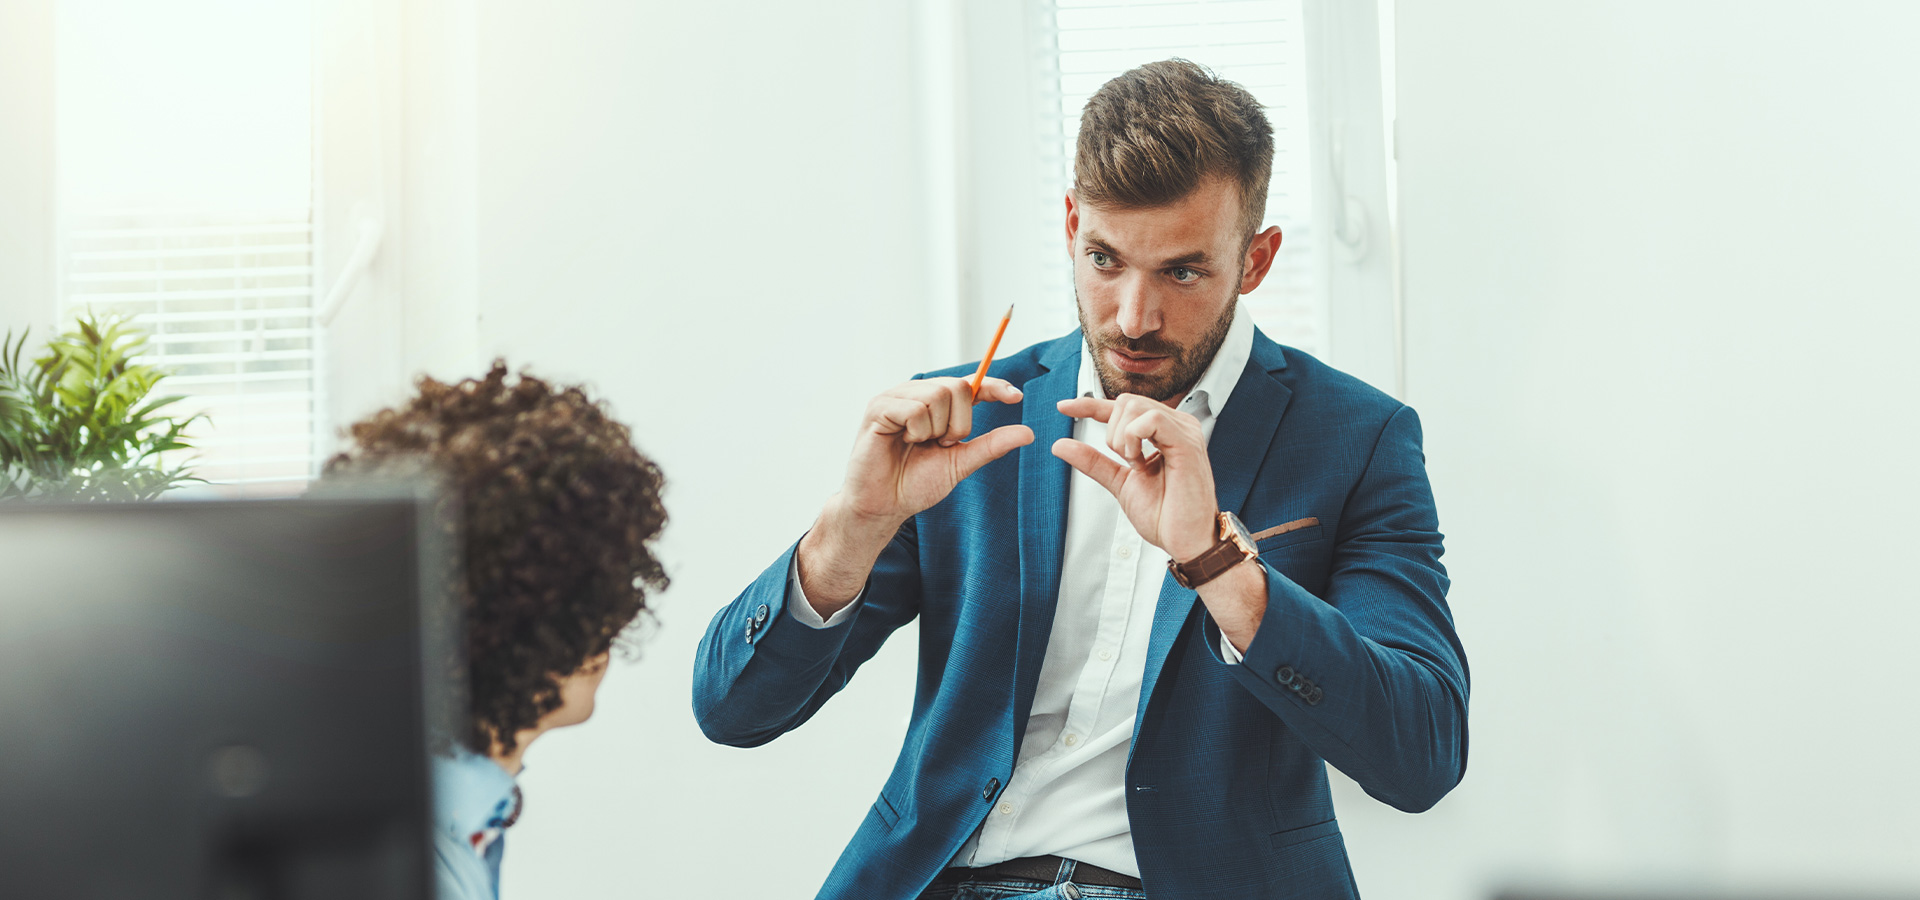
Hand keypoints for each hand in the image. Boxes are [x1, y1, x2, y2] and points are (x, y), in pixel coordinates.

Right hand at [800, 376, 1032, 613]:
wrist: (885, 506)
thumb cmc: (915, 484)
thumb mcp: (961, 463)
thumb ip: (991, 445)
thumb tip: (1028, 433)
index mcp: (938, 405)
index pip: (972, 384)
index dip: (994, 386)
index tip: (1016, 397)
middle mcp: (918, 394)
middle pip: (958, 387)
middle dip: (958, 423)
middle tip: (940, 445)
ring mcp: (897, 398)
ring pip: (937, 394)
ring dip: (935, 429)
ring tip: (918, 444)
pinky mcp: (879, 407)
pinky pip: (914, 407)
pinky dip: (916, 430)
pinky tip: (903, 441)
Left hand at [1051, 394, 1218, 560]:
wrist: (1186, 541)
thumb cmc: (1164, 515)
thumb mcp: (1120, 482)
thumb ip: (1093, 462)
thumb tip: (1060, 445)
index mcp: (1163, 431)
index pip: (1123, 407)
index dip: (1090, 404)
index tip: (1063, 407)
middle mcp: (1176, 425)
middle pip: (1125, 402)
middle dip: (1111, 433)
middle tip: (1125, 464)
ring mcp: (1184, 431)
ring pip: (1134, 406)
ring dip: (1122, 438)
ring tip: (1136, 466)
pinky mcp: (1187, 442)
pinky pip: (1151, 419)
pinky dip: (1133, 439)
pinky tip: (1141, 463)